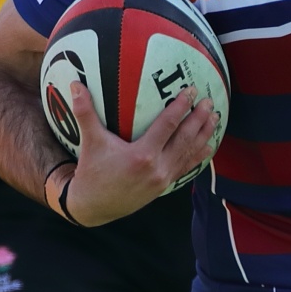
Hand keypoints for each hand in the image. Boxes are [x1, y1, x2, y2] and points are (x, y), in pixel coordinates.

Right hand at [53, 81, 217, 225]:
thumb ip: (85, 112)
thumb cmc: (92, 172)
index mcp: (142, 155)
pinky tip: (208, 147)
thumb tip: (75, 84)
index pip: (168, 126)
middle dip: (199, 119)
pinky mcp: (163, 186)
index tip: (190, 91)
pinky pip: (185, 168)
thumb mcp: (90, 142)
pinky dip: (198, 157)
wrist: (93, 207)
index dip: (181, 107)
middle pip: (185, 139)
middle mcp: (157, 168)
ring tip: (215, 118)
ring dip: (204, 135)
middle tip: (209, 100)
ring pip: (189, 154)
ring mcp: (163, 179)